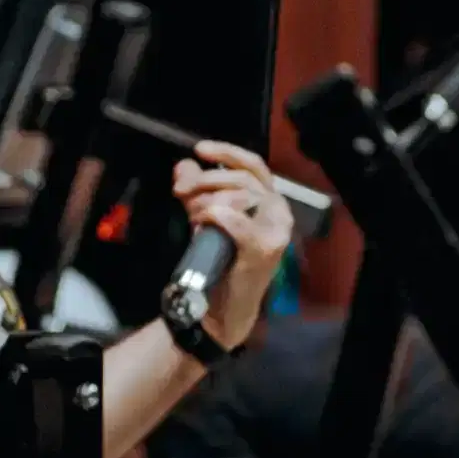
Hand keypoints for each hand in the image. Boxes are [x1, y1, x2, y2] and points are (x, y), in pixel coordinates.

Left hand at [172, 140, 290, 351]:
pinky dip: (218, 215)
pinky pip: (238, 221)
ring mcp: (274, 233)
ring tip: (192, 216)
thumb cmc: (219, 261)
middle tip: (179, 190)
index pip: (253, 165)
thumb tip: (184, 166)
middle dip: (206, 180)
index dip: (227, 152)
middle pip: (241, 179)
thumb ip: (196, 191)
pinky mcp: (263, 251)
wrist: (221, 308)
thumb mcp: (205, 218)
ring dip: (207, 200)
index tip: (200, 150)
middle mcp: (278, 213)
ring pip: (239, 196)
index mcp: (270, 202)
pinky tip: (204, 220)